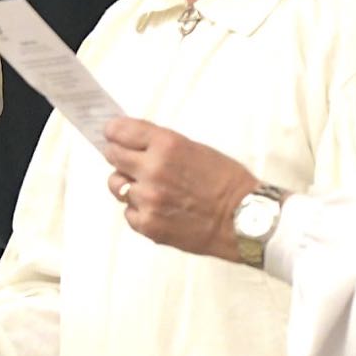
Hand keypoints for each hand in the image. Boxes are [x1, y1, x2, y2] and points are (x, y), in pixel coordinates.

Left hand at [104, 117, 255, 263]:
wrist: (243, 219)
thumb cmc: (226, 182)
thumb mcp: (195, 149)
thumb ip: (161, 146)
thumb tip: (132, 143)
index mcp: (167, 145)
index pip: (120, 131)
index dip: (114, 132)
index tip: (112, 134)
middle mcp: (153, 169)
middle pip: (112, 155)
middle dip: (118, 156)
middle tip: (127, 160)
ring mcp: (148, 199)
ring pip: (116, 185)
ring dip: (127, 185)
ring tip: (149, 189)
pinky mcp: (148, 224)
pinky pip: (127, 212)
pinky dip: (138, 210)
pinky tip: (158, 209)